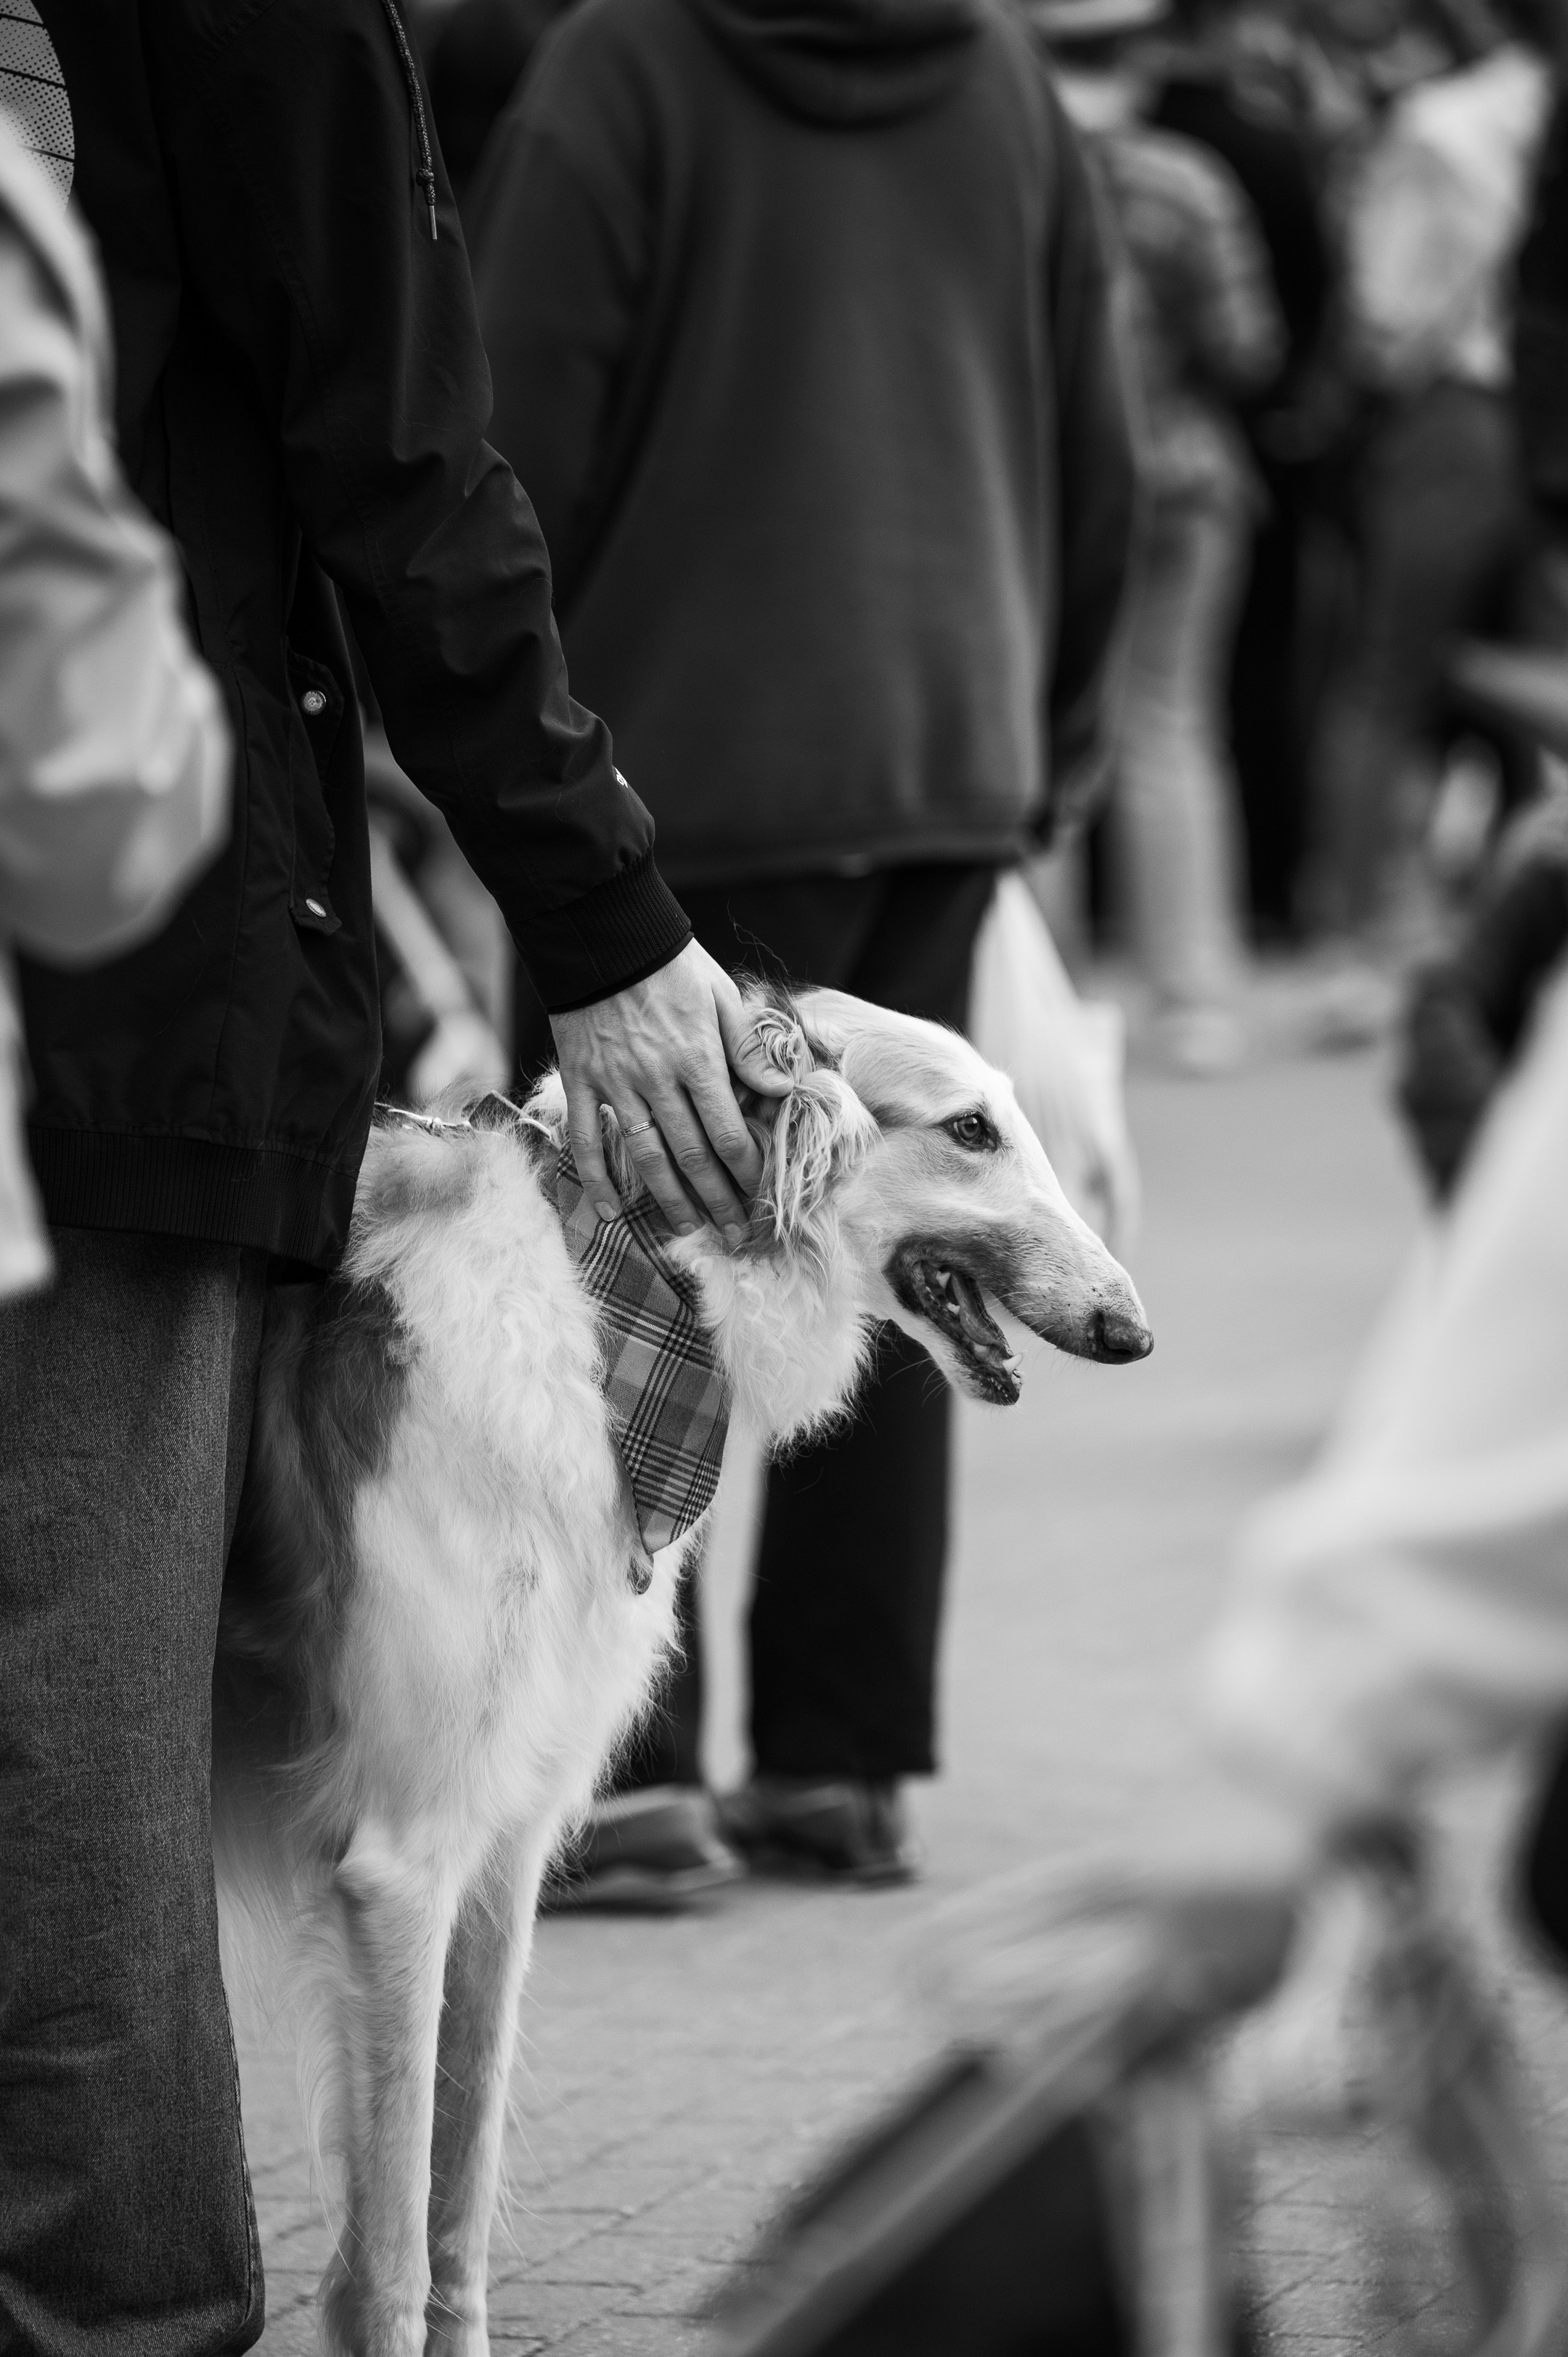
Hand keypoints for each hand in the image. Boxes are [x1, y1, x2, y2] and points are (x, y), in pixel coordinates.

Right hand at [550, 940, 792, 1238]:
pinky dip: (598, 1177)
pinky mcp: (581, 1081)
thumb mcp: (722, 996)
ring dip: (669, 1199)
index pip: (728, 1132)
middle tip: (733, 1233)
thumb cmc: (671, 965)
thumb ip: (750, 1048)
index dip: (746, 1171)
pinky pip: (588, 1139)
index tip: (760, 1196)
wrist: (604, 936)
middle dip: (717, 1199)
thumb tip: (783, 1091)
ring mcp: (616, 1083)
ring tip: (689, 1228)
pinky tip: (613, 1209)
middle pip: (692, 1155)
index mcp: (698, 1059)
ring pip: (645, 1156)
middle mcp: (658, 1079)